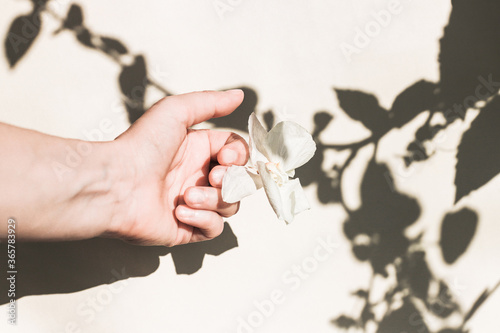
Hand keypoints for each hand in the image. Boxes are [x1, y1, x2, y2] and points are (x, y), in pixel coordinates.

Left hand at [106, 90, 248, 245]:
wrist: (115, 184)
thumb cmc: (140, 146)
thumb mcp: (175, 111)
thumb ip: (210, 102)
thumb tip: (239, 94)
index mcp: (198, 151)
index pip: (237, 154)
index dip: (239, 156)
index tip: (227, 157)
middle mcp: (198, 177)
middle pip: (239, 181)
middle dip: (232, 180)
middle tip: (212, 176)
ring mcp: (194, 204)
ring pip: (229, 205)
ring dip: (214, 200)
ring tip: (187, 195)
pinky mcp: (186, 228)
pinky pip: (214, 228)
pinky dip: (203, 220)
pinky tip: (180, 212)